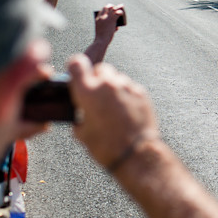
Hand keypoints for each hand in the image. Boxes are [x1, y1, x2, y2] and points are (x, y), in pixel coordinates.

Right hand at [66, 54, 158, 169]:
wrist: (135, 153)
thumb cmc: (106, 146)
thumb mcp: (82, 133)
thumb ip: (78, 116)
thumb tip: (80, 114)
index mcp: (87, 92)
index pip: (77, 64)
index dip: (76, 68)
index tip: (77, 75)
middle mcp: (107, 84)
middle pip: (100, 69)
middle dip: (96, 79)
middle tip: (96, 95)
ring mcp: (126, 86)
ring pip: (116, 77)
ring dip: (112, 86)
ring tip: (112, 105)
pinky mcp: (141, 92)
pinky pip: (130, 87)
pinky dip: (126, 94)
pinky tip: (125, 110)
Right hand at [95, 4, 124, 38]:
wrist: (101, 41)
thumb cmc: (102, 38)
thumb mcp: (103, 31)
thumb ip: (109, 28)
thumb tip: (117, 27)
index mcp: (97, 19)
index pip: (101, 10)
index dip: (106, 8)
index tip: (110, 7)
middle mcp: (101, 17)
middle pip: (107, 7)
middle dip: (111, 5)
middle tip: (115, 6)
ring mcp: (106, 17)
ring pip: (113, 8)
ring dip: (118, 7)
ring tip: (122, 6)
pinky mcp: (112, 20)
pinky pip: (118, 13)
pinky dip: (120, 12)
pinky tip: (122, 13)